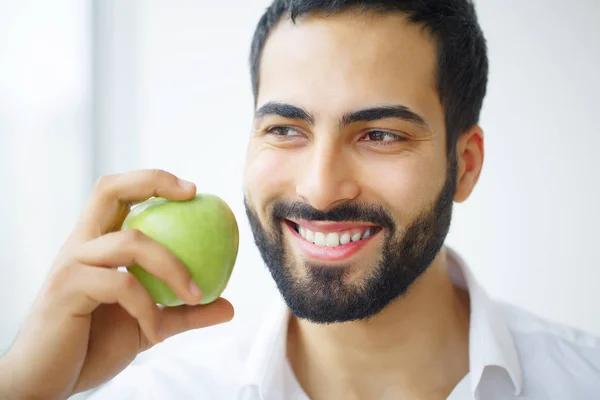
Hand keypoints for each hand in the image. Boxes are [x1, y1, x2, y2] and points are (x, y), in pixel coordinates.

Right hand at [0, 170, 234, 399]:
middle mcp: (81, 245)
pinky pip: (122, 286)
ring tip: (196, 297)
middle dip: (152, 181)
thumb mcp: (149, 324)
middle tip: (191, 194)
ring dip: (173, 268)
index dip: (153, 181)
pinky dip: (149, 309)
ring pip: (129, 242)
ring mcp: (71, 264)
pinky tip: (158, 333)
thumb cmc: (93, 346)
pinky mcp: (66, 289)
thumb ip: (184, 313)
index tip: (193, 190)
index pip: (118, 194)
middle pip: (110, 190)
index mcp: (97, 245)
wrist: (48, 380)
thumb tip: (228, 306)